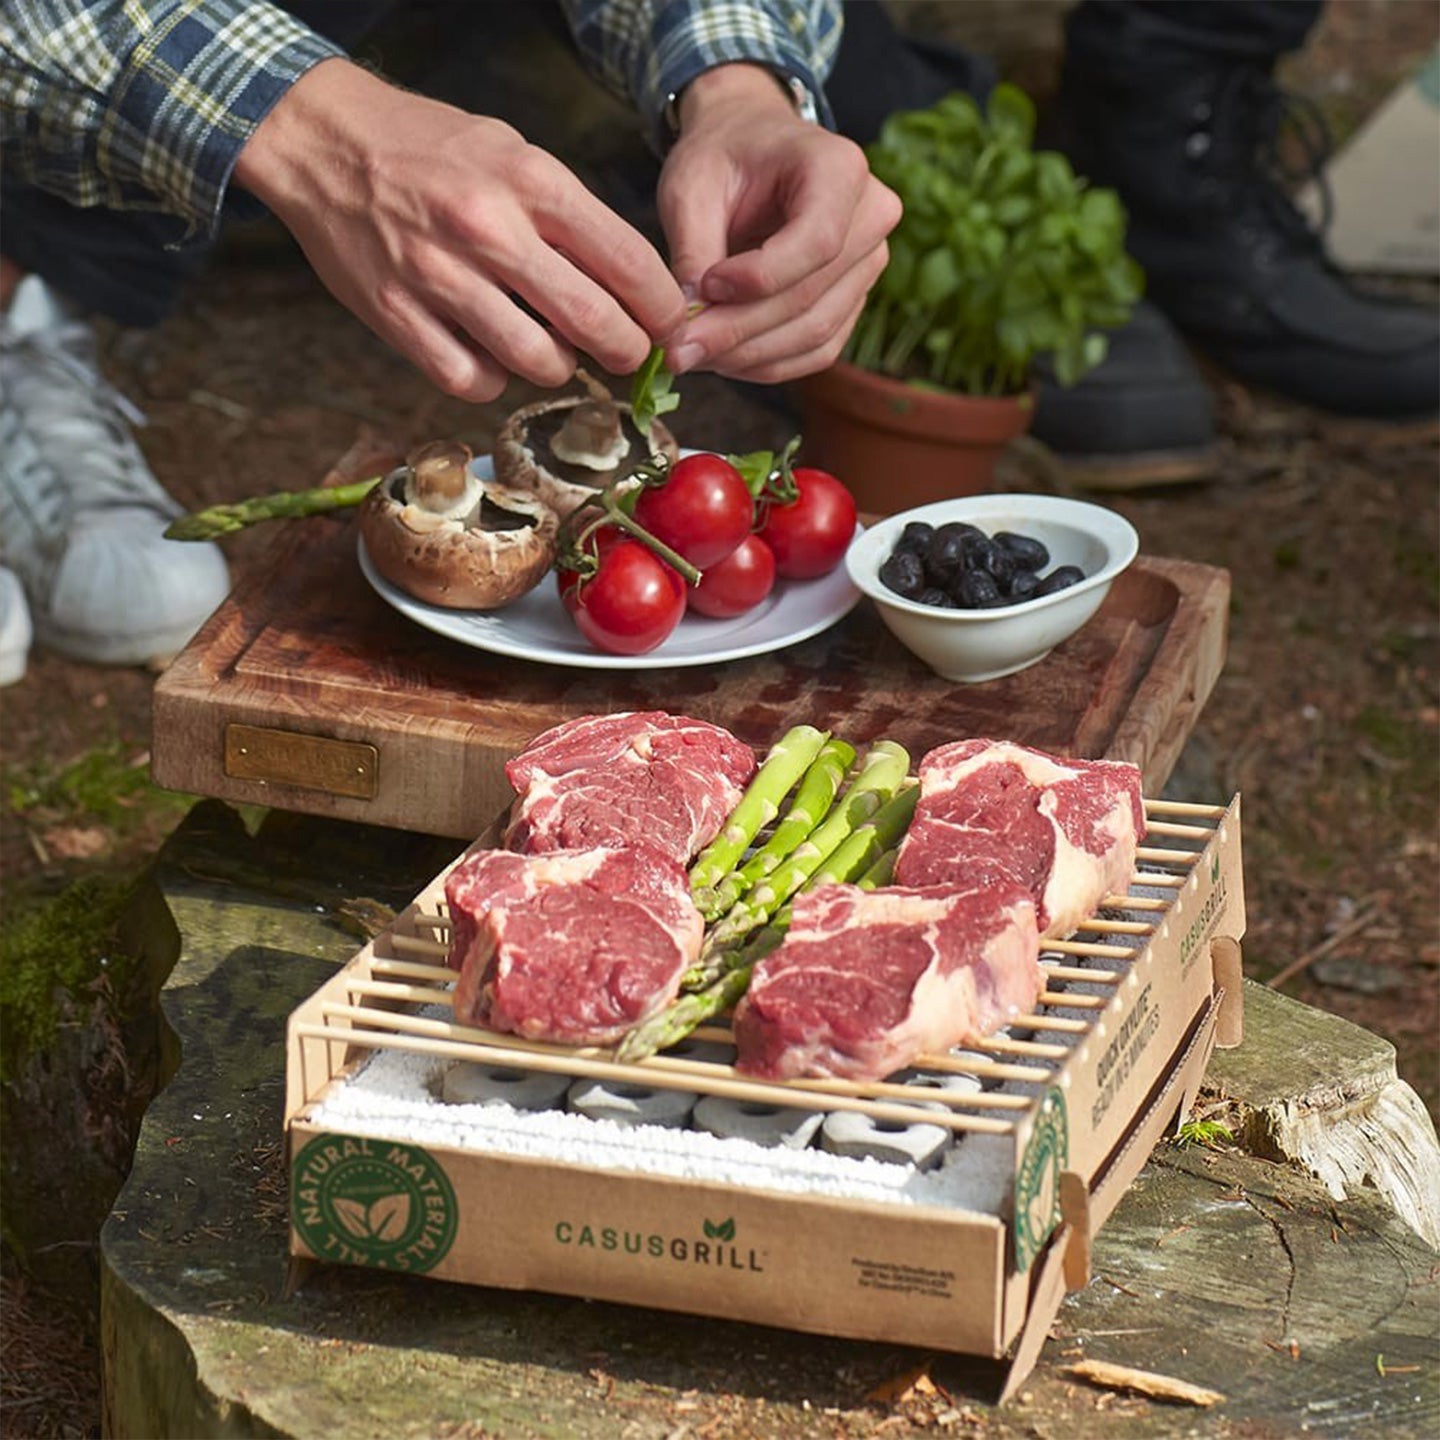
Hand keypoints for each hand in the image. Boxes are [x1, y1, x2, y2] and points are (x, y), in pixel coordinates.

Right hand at [234, 60, 687, 401]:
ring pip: (536, 362)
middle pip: (593, 321)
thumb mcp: (513, 152)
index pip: (627, 262)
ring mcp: (440, 276)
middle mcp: (489, 229)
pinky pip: (470, 379)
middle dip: (625, 351)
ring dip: (558, 368)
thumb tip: (630, 283)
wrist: (324, 141)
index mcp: (530, 181)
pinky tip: (492, 359)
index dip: (661, 308)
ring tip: (552, 350)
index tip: (669, 326)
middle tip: (626, 354)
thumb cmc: (430, 148)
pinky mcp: (397, 315)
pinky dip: (492, 380)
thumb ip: (569, 215)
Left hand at [657, 65, 900, 383]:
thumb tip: (686, 321)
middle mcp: (871, 217)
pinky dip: (768, 364)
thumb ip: (691, 250)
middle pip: (811, 299)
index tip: (703, 288)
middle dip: (739, 332)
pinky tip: (724, 359)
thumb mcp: (691, 187)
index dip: (758, 279)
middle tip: (680, 349)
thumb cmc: (721, 156)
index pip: (816, 243)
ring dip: (750, 356)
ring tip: (694, 353)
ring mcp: (868, 264)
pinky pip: (817, 350)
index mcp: (840, 168)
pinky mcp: (853, 300)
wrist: (748, 147)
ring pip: (815, 334)